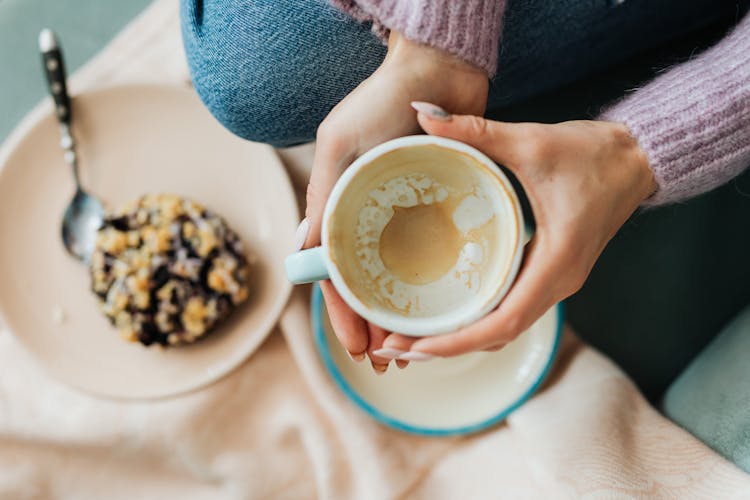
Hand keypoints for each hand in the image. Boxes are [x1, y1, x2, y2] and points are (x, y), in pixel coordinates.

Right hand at [299, 34, 487, 372]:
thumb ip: (323, 196)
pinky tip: (442, 310)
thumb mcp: (342, 145)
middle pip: (368, 284)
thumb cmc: (382, 100)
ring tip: (412, 349)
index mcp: (342, 207)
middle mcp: (371, 218)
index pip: (336, 274)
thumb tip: (302, 250)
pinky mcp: (437, 206)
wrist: (437, 68)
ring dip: (400, 315)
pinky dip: (432, 286)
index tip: (358, 349)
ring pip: (399, 278)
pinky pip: (432, 254)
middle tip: (387, 362)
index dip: (344, 315)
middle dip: (372, 327)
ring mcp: (405, 216)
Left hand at [373, 107, 656, 359]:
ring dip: (458, 338)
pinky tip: (444, 312)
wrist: (637, 157)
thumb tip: (422, 113)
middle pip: (495, 336)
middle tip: (391, 345)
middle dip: (443, 346)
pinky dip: (476, 320)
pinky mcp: (551, 273)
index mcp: (556, 264)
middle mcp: (557, 284)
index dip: (454, 342)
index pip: (501, 324)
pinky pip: (511, 310)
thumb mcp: (531, 140)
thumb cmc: (593, 153)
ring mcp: (556, 282)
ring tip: (408, 336)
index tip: (411, 347)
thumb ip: (475, 130)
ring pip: (502, 328)